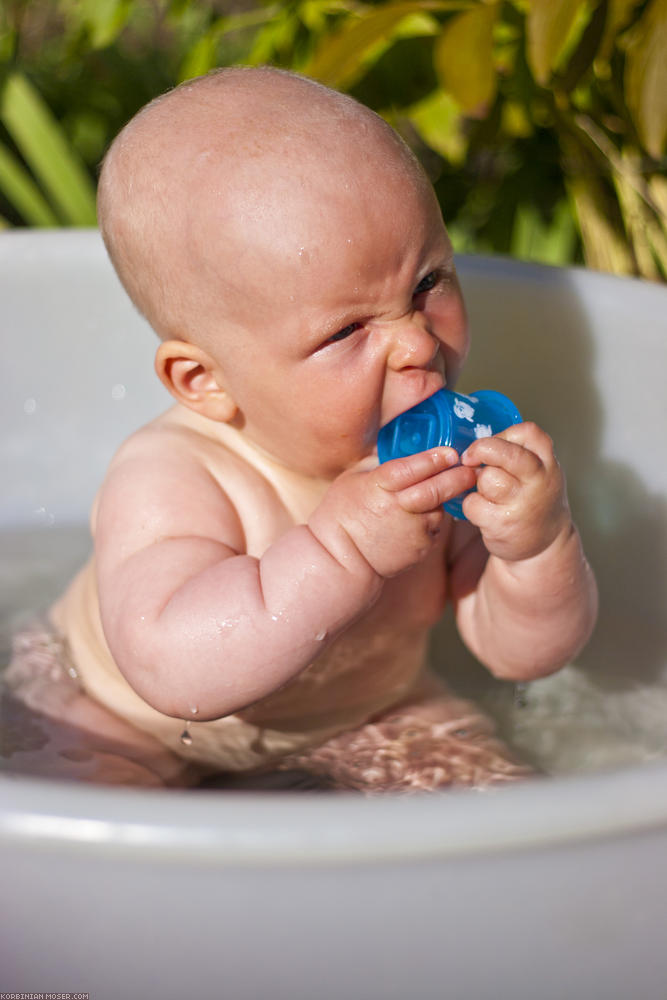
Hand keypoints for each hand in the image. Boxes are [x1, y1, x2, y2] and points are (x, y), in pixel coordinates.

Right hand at [310, 447, 476, 577]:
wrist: (342, 559)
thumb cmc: (342, 514)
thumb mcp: (352, 478)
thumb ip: (379, 462)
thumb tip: (403, 447)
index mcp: (380, 486)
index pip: (413, 468)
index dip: (434, 459)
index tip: (450, 452)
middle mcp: (399, 508)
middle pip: (437, 489)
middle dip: (458, 477)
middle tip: (471, 470)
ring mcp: (413, 530)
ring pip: (438, 508)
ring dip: (440, 500)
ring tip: (427, 496)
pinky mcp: (421, 548)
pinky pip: (434, 528)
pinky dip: (430, 520)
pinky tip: (415, 519)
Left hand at [460, 422, 570, 561]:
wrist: (546, 545)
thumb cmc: (534, 500)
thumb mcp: (539, 472)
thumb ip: (518, 454)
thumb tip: (476, 443)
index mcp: (548, 464)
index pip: (528, 433)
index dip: (504, 434)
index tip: (492, 442)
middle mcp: (538, 482)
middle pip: (504, 453)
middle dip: (482, 450)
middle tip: (471, 458)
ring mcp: (521, 504)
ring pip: (486, 478)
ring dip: (478, 484)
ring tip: (489, 493)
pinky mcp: (502, 524)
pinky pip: (472, 503)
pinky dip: (472, 505)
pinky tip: (485, 511)